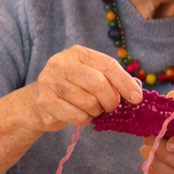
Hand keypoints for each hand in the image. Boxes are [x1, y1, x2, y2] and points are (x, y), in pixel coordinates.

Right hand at [27, 44, 142, 132]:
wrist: (37, 102)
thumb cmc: (71, 88)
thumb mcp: (90, 76)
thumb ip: (112, 80)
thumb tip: (136, 90)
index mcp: (77, 53)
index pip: (107, 64)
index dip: (124, 82)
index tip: (137, 98)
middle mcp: (62, 62)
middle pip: (98, 83)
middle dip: (110, 100)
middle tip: (111, 107)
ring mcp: (51, 81)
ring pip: (89, 102)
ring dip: (96, 111)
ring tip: (91, 109)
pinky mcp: (45, 101)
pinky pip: (77, 116)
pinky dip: (84, 120)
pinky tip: (79, 115)